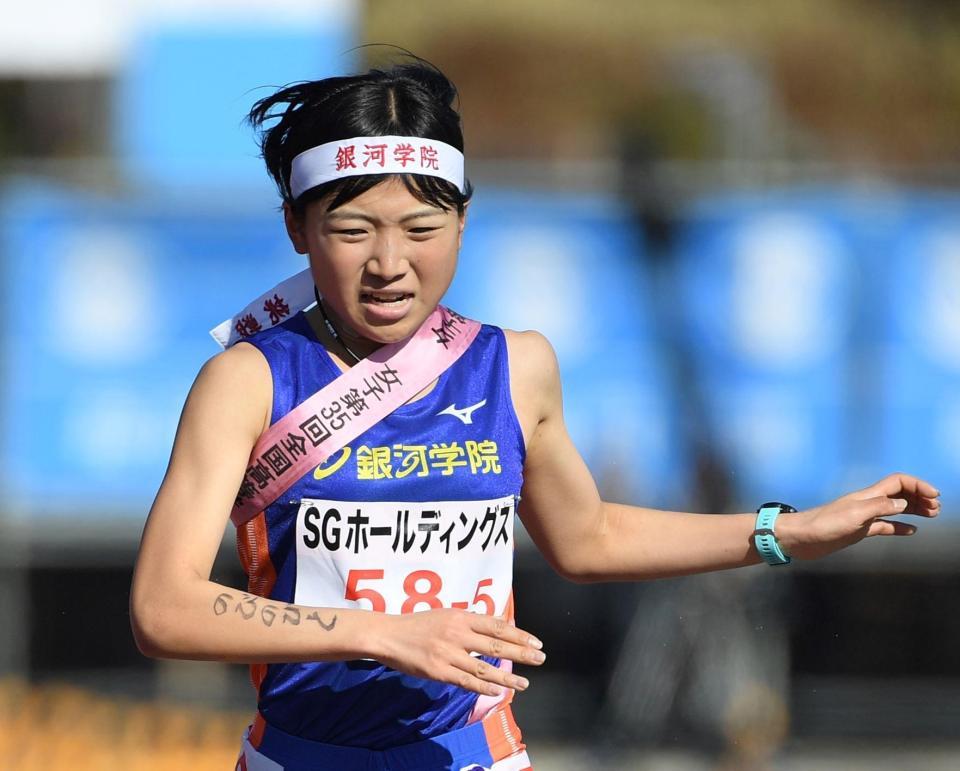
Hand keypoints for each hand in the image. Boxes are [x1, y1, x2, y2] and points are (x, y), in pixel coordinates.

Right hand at [371, 609, 544, 695]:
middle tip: (541, 659)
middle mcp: (458, 634)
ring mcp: (448, 654)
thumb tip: (498, 623)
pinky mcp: (439, 672)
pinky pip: (466, 682)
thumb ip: (470, 620)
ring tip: (524, 683)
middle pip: (497, 645)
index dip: (519, 634)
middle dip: (522, 653)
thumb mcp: (446, 614)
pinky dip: (484, 688)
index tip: (536, 642)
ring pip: (485, 668)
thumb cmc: (419, 625)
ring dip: (507, 677)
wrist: (389, 635)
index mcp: (461, 617)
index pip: (498, 626)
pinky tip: (498, 692)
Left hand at [775, 473, 940, 560]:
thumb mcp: (854, 515)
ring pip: (895, 509)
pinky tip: (912, 531)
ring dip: (914, 510)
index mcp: (867, 496)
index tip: (934, 496)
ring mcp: (863, 517)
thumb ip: (880, 507)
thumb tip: (903, 503)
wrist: (799, 538)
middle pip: (899, 494)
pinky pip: (884, 527)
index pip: (897, 482)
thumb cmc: (822, 525)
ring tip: (932, 515)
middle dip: (919, 497)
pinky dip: (900, 527)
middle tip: (937, 508)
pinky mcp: (859, 531)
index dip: (917, 485)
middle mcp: (867, 503)